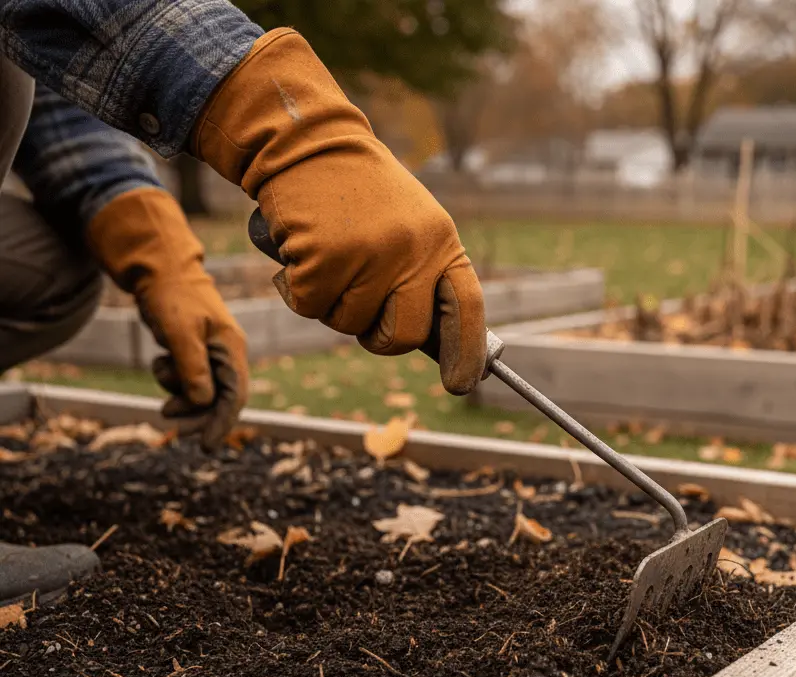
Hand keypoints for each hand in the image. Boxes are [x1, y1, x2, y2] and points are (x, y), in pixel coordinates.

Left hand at [87, 188, 248, 450]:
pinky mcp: (195, 352)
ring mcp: (211, 353)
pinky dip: (173, 381)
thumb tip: (203, 402)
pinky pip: (188, 378)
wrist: (158, 269)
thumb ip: (193, 368)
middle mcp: (226, 354)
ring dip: (182, 399)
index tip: (205, 445)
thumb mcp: (181, 333)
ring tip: (162, 403)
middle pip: (220, 398)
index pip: (234, 395)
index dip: (222, 423)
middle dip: (198, 416)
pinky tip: (161, 364)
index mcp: (232, 349)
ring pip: (201, 391)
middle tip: (175, 431)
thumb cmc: (173, 296)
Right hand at [191, 28, 485, 395]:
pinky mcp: (326, 258)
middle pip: (404, 336)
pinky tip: (299, 250)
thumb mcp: (408, 225)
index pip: (467, 307)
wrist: (306, 141)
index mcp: (441, 242)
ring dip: (330, 304)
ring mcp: (371, 255)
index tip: (460, 384)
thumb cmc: (357, 193)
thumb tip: (430, 343)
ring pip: (349, 325)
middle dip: (377, 337)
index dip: (467, 351)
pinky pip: (310, 307)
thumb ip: (421, 275)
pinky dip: (296, 289)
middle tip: (358, 309)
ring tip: (327, 255)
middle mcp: (413, 251)